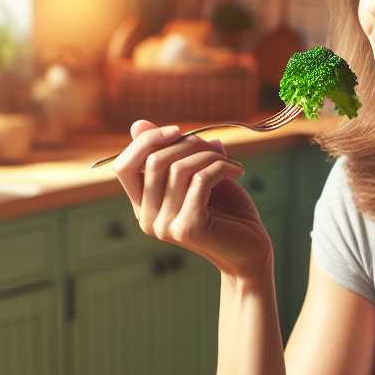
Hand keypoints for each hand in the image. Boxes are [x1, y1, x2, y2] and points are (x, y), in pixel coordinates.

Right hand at [111, 120, 272, 278]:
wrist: (251, 251)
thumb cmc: (226, 212)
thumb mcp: (196, 175)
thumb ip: (170, 152)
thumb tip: (137, 124)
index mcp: (143, 206)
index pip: (123, 167)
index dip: (145, 141)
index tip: (178, 130)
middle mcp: (148, 219)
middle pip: (153, 161)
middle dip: (188, 143)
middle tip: (216, 148)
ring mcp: (165, 226)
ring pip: (179, 168)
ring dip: (210, 155)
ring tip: (230, 163)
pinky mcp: (188, 228)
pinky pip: (200, 180)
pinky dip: (221, 167)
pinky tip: (237, 171)